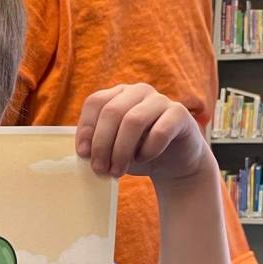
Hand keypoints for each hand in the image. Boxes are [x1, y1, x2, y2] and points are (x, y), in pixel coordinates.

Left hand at [76, 83, 212, 183]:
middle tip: (100, 169)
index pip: (95, 102)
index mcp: (118, 95)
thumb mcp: (112, 148)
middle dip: (102, 144)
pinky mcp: (179, 114)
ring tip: (117, 172)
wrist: (173, 162)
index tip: (83, 154)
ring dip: (121, 151)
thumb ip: (97, 145)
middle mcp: (138, 91)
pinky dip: (148, 150)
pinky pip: (160, 131)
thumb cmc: (136, 153)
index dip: (86, 128)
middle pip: (112, 112)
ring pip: (134, 120)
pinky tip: (143, 159)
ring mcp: (160, 100)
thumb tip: (84, 153)